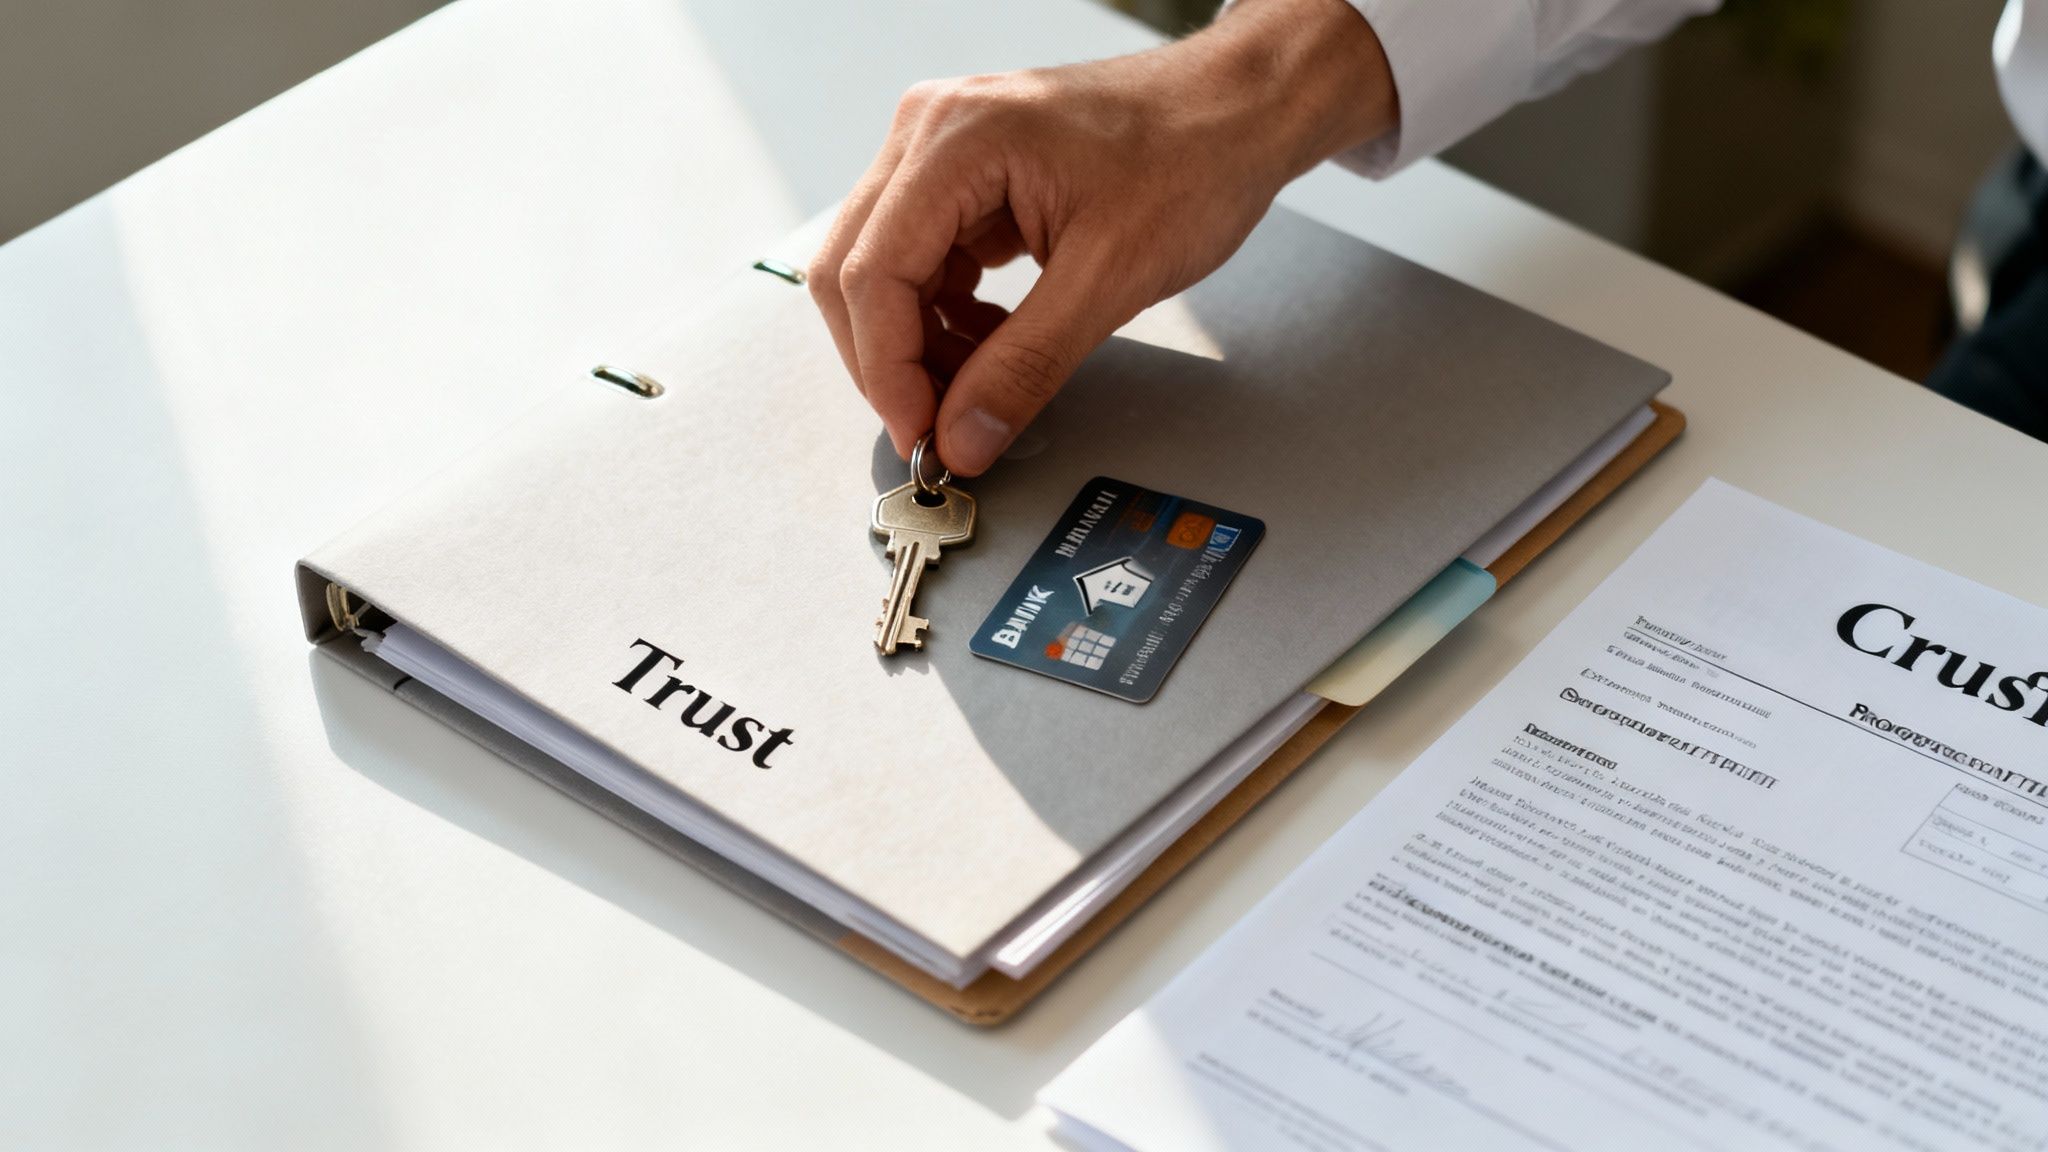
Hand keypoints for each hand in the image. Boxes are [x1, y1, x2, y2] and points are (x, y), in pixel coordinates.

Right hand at [809, 0, 1396, 474]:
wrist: (1239, 111)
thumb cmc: (1193, 158)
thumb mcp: (1110, 279)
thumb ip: (1025, 367)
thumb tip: (963, 438)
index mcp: (956, 140)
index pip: (871, 274)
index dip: (887, 369)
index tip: (921, 432)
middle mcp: (931, 133)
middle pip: (854, 271)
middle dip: (890, 362)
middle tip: (938, 427)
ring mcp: (942, 152)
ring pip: (882, 272)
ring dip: (917, 344)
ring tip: (978, 386)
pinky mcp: (964, 177)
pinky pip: (922, 260)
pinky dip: (944, 317)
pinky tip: (991, 341)